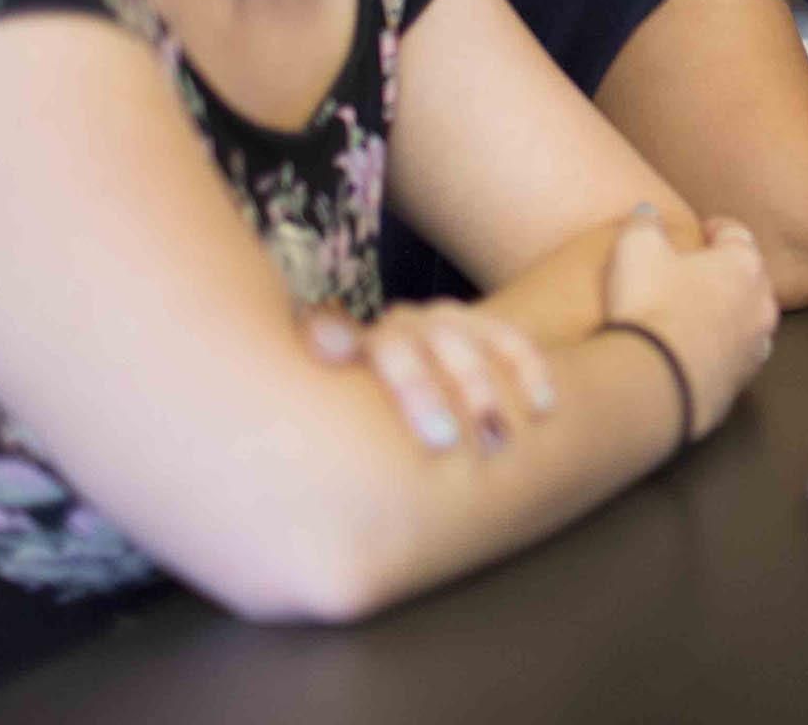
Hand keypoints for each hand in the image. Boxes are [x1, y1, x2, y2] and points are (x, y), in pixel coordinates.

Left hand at [303, 298, 555, 456]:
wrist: (434, 381)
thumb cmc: (379, 427)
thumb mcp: (348, 428)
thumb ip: (321, 437)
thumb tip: (264, 484)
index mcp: (353, 351)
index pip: (335, 339)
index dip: (336, 347)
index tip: (349, 385)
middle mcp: (395, 328)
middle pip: (403, 346)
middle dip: (422, 392)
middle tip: (442, 442)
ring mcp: (443, 323)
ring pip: (460, 340)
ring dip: (480, 388)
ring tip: (497, 440)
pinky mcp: (487, 329)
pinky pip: (509, 339)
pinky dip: (527, 370)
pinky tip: (543, 406)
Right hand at [600, 204, 778, 440]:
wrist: (657, 381)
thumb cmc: (650, 305)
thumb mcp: (636, 248)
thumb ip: (645, 223)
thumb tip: (647, 212)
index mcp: (744, 264)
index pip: (737, 233)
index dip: (717, 228)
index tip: (704, 229)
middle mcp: (761, 305)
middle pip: (749, 277)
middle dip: (727, 271)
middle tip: (700, 270)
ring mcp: (754, 348)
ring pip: (747, 320)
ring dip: (728, 314)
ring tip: (698, 312)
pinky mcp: (739, 383)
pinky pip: (732, 357)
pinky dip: (717, 349)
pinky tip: (694, 350)